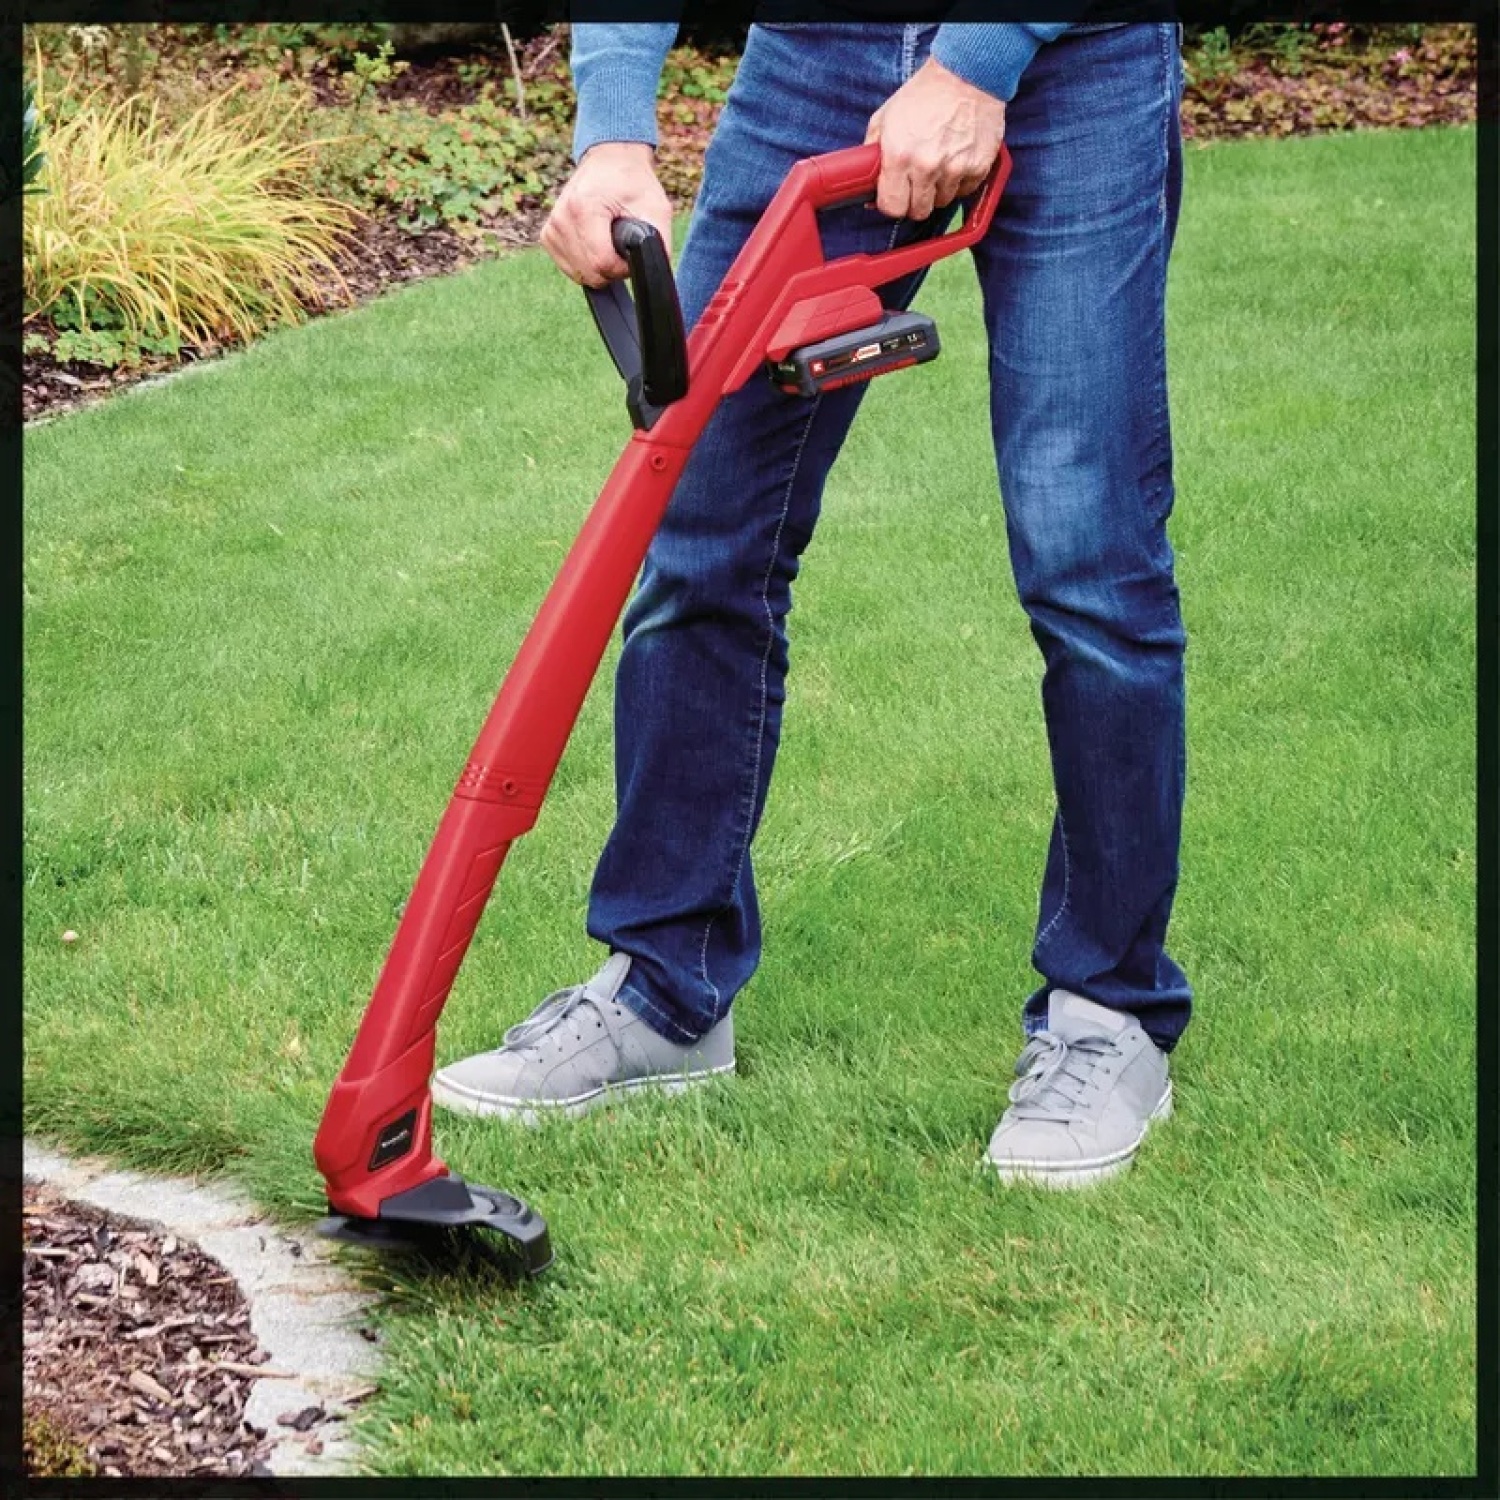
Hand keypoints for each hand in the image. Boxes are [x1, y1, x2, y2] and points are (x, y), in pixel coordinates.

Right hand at [540, 142, 674, 287]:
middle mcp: (562, 218)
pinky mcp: (548, 234)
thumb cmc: (634, 183)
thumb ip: (657, 244)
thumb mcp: (657, 209)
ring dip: (598, 266)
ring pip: (579, 274)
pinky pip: (569, 268)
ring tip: (608, 241)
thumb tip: (652, 274)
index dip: (622, 268)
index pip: (602, 264)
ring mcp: (552, 227)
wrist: (610, 160)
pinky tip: (594, 243)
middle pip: (589, 273)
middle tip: (621, 246)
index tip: (631, 252)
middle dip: (611, 269)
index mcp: (584, 208)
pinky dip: (585, 263)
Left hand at [864, 58, 1005, 221]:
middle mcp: (927, 166)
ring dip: (938, 189)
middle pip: (918, 211)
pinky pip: (965, 191)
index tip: (895, 195)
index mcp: (899, 156)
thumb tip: (868, 188)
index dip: (892, 204)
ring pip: (942, 202)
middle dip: (915, 200)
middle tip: (917, 180)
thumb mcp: (885, 118)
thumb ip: (872, 155)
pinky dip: (960, 181)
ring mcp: (955, 168)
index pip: (892, 207)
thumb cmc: (924, 94)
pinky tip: (956, 158)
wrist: (966, 74)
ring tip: (938, 161)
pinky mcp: (978, 166)